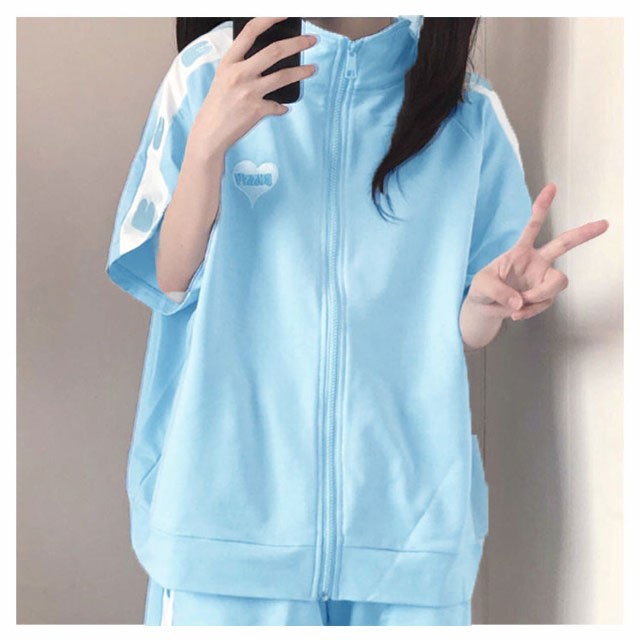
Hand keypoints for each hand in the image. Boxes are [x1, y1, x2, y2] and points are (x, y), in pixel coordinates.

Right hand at [189, 17, 317, 156]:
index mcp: (229, 62)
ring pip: (283, 76)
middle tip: (311, 40)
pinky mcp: (257, 110)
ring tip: (313, 69)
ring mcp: (249, 92)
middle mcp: (239, 73)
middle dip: (297, 43)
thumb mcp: (223, 79)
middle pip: (274, 51)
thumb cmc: (216, 107)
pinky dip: (281, 107)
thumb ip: (241, 67)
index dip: (270, 18)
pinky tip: (283, 108)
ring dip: (302, 71)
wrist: (209, 134)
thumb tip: (265, 61)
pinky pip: (278, 106)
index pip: (251, 31)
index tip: (286, 13)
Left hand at [465, 183, 609, 320]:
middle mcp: (536, 262)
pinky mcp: (543, 295)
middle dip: (583, 234)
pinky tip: (517, 312)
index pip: (533, 226)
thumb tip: (520, 301)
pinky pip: (545, 303)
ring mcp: (542, 278)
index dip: (542, 207)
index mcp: (520, 251)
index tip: (551, 187)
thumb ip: (499, 292)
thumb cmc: (482, 290)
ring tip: (518, 304)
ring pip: (558, 283)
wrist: (484, 308)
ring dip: (539, 296)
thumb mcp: (481, 287)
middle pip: (563, 244)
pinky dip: (531, 310)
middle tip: (603, 224)